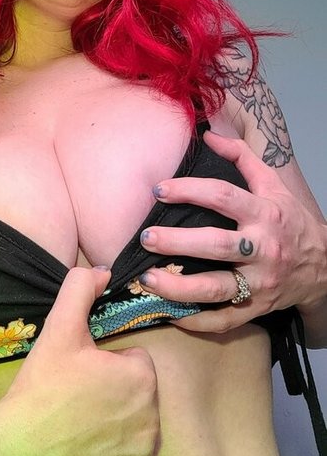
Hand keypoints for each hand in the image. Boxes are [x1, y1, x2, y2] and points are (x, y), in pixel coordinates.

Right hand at [0, 266, 159, 455]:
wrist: (13, 454)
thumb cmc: (40, 388)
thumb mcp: (59, 329)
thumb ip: (80, 289)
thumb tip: (102, 272)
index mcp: (141, 378)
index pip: (133, 361)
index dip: (106, 364)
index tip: (81, 372)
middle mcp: (152, 419)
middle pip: (135, 395)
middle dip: (113, 393)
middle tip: (76, 397)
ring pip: (132, 428)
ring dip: (114, 425)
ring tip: (77, 424)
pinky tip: (82, 453)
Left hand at [138, 130, 326, 333]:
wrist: (322, 266)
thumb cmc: (289, 222)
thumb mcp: (272, 185)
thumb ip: (241, 157)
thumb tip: (208, 135)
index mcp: (264, 214)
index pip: (224, 197)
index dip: (189, 191)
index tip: (159, 189)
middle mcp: (262, 249)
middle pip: (216, 245)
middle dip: (177, 242)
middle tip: (146, 237)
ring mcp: (259, 283)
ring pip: (216, 288)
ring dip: (179, 286)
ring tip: (147, 279)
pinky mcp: (255, 308)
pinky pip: (223, 320)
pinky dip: (196, 320)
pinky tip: (170, 313)